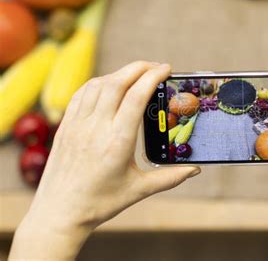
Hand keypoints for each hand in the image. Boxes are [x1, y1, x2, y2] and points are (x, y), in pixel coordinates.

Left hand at [10, 62, 199, 259]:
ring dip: (119, 73)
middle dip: (139, 67)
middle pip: (117, 82)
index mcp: (117, 142)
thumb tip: (195, 169)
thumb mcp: (139, 190)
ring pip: (98, 84)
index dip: (153, 76)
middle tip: (156, 66)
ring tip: (136, 74)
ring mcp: (77, 125)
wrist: (59, 213)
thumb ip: (170, 178)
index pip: (136, 96)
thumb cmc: (99, 203)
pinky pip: (81, 94)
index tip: (166, 69)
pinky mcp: (65, 126)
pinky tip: (109, 85)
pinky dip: (99, 83)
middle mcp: (96, 128)